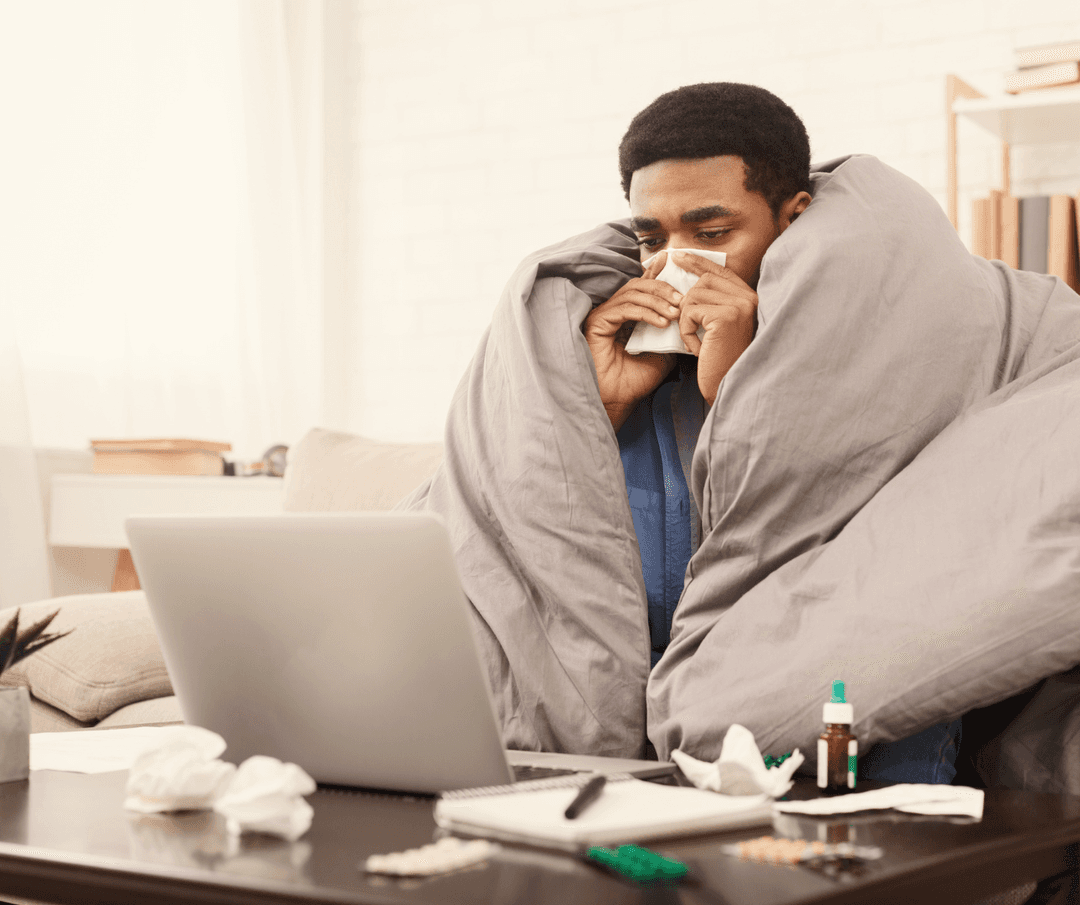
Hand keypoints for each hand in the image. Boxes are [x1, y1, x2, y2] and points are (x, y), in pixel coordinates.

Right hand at [584, 251, 681, 430]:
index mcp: (626, 316)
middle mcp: (613, 312)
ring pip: (632, 294)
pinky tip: (662, 323)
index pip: (642, 288)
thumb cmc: (634, 382)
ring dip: (657, 301)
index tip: (672, 263)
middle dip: (663, 289)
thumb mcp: (662, 354)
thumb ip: (671, 335)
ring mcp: (604, 316)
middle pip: (638, 286)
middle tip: (682, 299)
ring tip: (675, 314)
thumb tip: (689, 320)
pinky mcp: (597, 322)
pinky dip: (646, 313)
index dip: (657, 274)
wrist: (617, 401)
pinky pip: (625, 308)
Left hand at [671, 250, 757, 405]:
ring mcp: (740, 305)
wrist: (727, 385)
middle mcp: (749, 298)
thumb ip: (710, 302)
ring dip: (686, 320)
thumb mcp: (717, 326)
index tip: (678, 256)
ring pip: (694, 295)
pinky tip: (698, 348)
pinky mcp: (726, 316)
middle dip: (687, 302)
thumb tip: (689, 279)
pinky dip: (686, 330)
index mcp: (749, 297)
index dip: (698, 262)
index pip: (721, 270)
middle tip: (687, 325)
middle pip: (703, 281)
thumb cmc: (721, 360)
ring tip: (696, 341)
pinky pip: (690, 311)